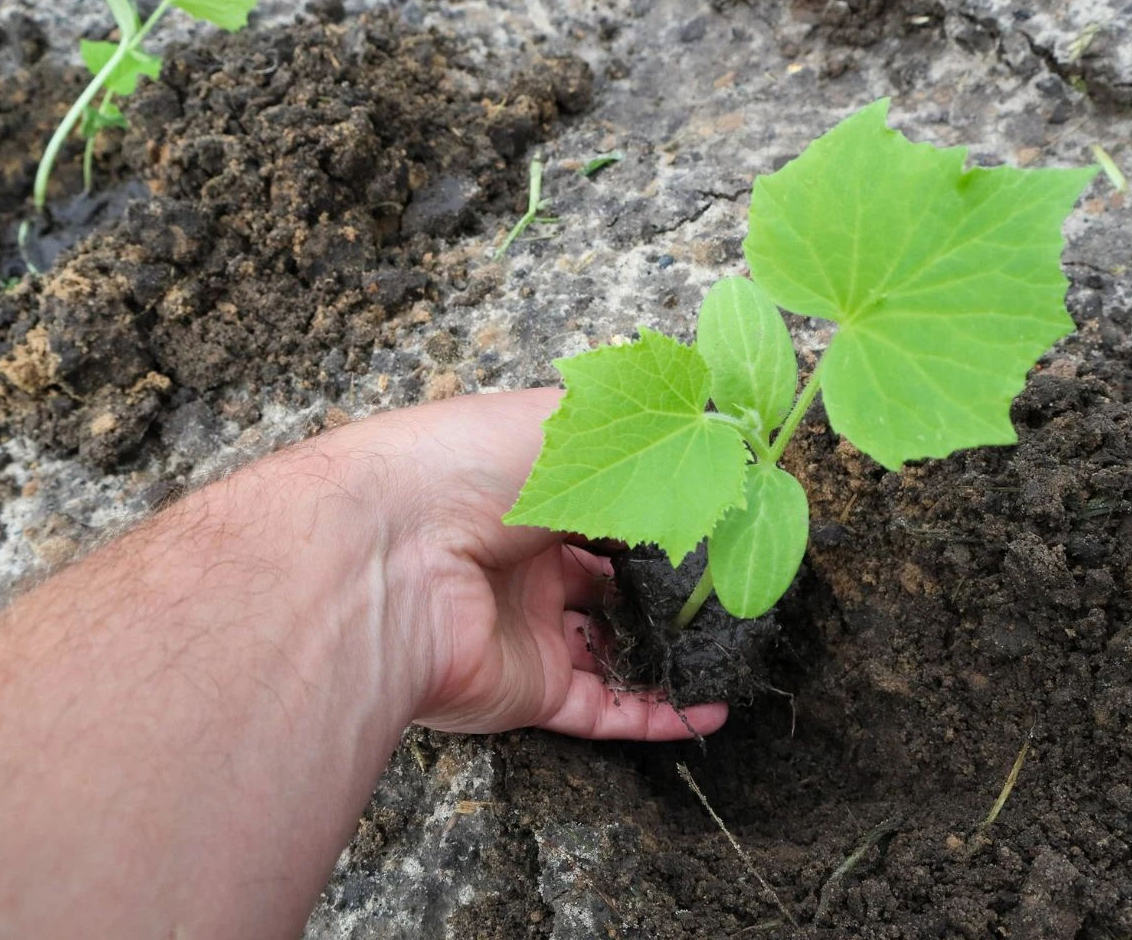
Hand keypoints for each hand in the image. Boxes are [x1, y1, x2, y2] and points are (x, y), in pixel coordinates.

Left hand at [326, 389, 727, 739]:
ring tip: (740, 644)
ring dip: (672, 650)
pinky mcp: (529, 689)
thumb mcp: (555, 418)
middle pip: (611, 576)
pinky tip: (711, 707)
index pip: (605, 503)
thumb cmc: (468, 466)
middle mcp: (525, 560)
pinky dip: (658, 714)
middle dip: (669, 582)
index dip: (660, 508)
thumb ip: (629, 423)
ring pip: (614, 646)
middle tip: (736, 582)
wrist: (392, 555)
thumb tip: (696, 424)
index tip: (719, 513)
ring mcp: (527, 628)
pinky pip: (604, 708)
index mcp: (526, 492)